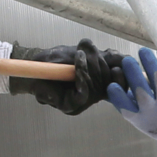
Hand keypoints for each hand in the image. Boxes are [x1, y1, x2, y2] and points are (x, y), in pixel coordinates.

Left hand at [9, 39, 123, 115]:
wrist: (32, 66)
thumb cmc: (55, 60)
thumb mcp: (83, 53)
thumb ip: (103, 56)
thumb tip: (123, 58)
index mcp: (99, 83)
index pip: (120, 81)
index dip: (124, 72)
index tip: (123, 60)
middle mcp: (94, 95)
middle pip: (110, 82)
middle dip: (100, 63)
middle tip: (88, 50)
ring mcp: (83, 102)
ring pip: (98, 87)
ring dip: (90, 67)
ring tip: (80, 54)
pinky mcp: (71, 106)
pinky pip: (84, 93)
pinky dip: (82, 75)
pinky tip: (76, 64)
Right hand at [107, 47, 156, 156]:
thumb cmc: (154, 120)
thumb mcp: (137, 117)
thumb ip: (125, 101)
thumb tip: (110, 79)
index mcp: (139, 118)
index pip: (125, 107)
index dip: (117, 96)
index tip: (112, 85)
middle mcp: (154, 111)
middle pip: (141, 90)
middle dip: (133, 73)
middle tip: (127, 60)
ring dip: (150, 63)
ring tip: (143, 51)